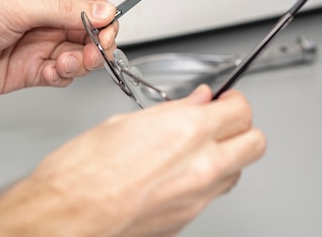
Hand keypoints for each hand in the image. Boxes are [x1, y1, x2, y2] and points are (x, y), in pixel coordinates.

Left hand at [0, 0, 116, 94]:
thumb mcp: (17, 8)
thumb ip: (62, 11)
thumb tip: (103, 10)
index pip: (90, 5)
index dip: (105, 20)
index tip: (106, 33)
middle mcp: (43, 21)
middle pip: (89, 34)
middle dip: (95, 46)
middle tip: (90, 54)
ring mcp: (36, 48)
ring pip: (77, 58)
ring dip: (79, 63)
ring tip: (64, 64)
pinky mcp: (28, 72)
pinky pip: (59, 76)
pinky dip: (62, 77)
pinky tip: (50, 73)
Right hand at [0, 86, 265, 236]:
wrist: (66, 215)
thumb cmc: (82, 170)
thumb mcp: (125, 123)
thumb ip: (171, 112)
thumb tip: (194, 104)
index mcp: (187, 131)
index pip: (240, 110)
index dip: (233, 101)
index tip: (224, 101)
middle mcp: (201, 165)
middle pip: (255, 143)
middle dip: (241, 128)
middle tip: (221, 121)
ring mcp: (197, 197)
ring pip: (237, 172)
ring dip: (225, 157)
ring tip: (195, 149)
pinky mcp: (186, 219)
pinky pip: (211, 195)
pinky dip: (203, 181)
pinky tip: (175, 173)